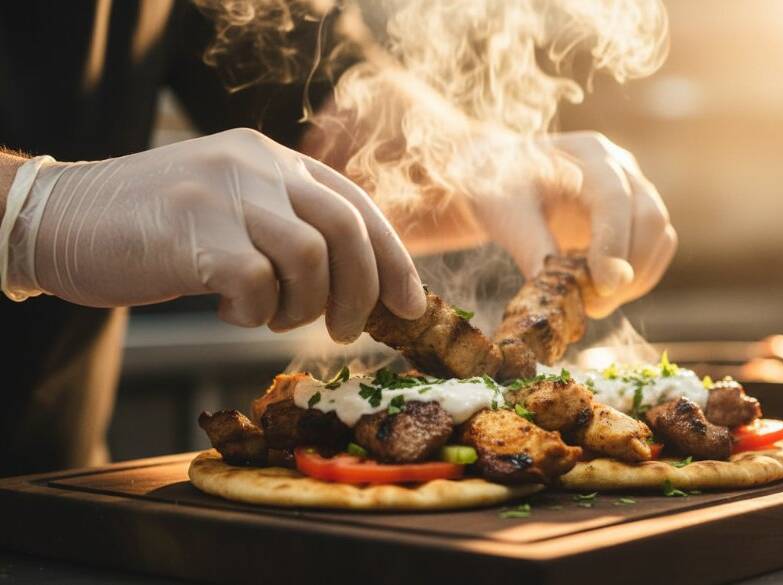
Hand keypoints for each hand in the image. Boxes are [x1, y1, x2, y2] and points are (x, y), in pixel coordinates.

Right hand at [4, 129, 425, 340]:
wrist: (62, 219)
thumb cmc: (158, 228)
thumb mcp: (235, 207)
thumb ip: (288, 224)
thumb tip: (358, 282)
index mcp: (274, 158)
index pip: (358, 207)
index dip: (393, 260)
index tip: (409, 305)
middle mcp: (258, 166)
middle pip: (348, 233)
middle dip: (361, 293)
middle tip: (347, 331)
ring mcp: (227, 194)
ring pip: (311, 260)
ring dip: (302, 307)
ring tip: (269, 316)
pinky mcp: (196, 232)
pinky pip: (257, 285)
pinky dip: (253, 312)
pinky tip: (228, 309)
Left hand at [472, 130, 676, 317]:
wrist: (503, 179)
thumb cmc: (500, 189)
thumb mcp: (504, 212)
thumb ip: (528, 244)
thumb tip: (551, 288)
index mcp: (588, 154)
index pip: (615, 198)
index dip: (613, 245)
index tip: (602, 288)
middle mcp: (621, 167)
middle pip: (650, 217)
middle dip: (628, 270)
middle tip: (593, 307)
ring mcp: (635, 191)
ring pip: (660, 237)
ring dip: (636, 279)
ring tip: (593, 303)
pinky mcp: (636, 217)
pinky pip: (656, 250)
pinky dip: (637, 278)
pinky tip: (603, 292)